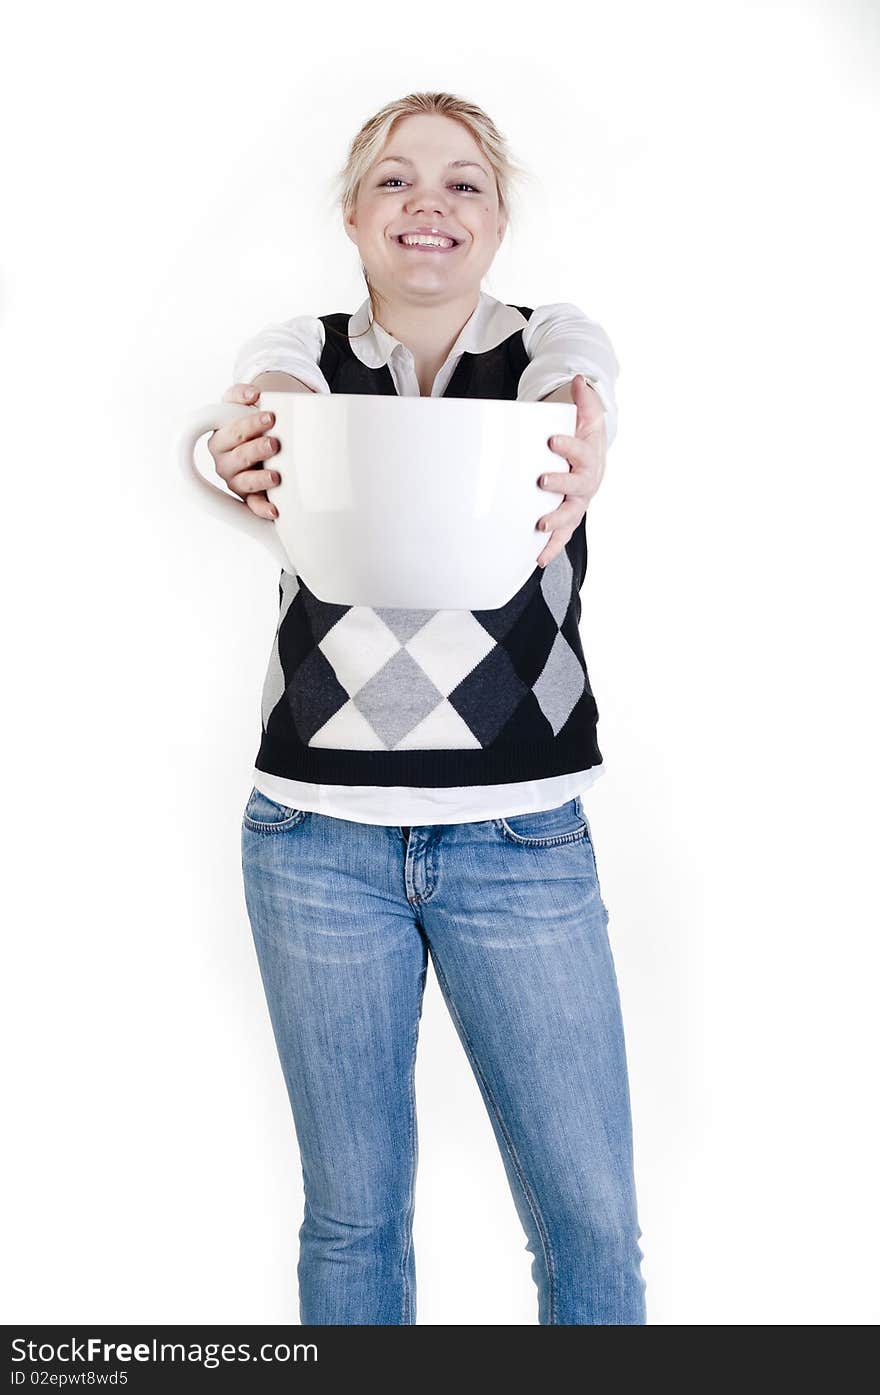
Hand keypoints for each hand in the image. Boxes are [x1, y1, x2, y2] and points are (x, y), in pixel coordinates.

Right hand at [207, 383, 280, 520]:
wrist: (259, 439)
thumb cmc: (249, 424)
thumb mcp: (240, 405)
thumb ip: (240, 394)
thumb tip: (253, 393)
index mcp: (220, 439)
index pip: (233, 432)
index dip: (250, 425)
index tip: (271, 417)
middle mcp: (225, 462)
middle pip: (239, 456)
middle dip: (257, 449)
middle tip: (274, 443)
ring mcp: (236, 481)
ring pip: (245, 482)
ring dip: (260, 480)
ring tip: (276, 476)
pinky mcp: (249, 497)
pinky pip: (254, 505)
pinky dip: (263, 509)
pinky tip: (275, 510)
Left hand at [535, 375, 606, 566]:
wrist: (591, 463)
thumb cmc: (585, 440)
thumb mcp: (587, 417)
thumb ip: (583, 400)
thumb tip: (578, 380)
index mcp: (590, 458)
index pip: (582, 451)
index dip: (569, 446)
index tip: (552, 440)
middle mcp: (586, 484)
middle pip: (577, 487)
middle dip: (560, 485)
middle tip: (542, 481)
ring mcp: (577, 504)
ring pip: (570, 517)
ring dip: (556, 524)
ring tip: (540, 526)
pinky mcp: (568, 520)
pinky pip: (562, 537)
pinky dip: (551, 549)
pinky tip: (538, 559)